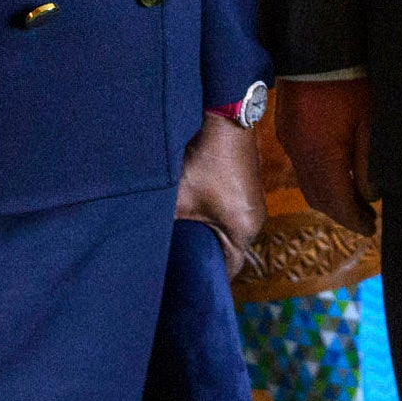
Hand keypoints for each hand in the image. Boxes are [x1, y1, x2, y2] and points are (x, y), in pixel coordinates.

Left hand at [176, 112, 268, 271]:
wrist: (225, 119)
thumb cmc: (206, 161)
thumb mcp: (179, 200)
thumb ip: (165, 226)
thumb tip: (146, 243)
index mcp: (245, 230)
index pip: (229, 269)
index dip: (206, 277)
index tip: (184, 281)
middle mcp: (255, 219)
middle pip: (229, 251)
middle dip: (204, 255)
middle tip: (178, 259)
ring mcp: (253, 203)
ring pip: (228, 231)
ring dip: (208, 234)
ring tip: (182, 236)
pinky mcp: (246, 188)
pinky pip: (231, 214)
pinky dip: (213, 218)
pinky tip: (193, 213)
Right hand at [275, 76, 374, 235]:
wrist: (319, 46)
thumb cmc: (352, 82)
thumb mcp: (370, 124)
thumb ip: (369, 164)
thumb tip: (370, 196)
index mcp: (320, 156)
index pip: (336, 202)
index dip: (354, 220)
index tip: (371, 229)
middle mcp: (299, 153)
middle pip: (317, 198)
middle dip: (341, 212)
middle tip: (365, 218)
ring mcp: (289, 140)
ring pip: (307, 182)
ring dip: (329, 196)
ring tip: (355, 197)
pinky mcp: (287, 127)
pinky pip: (301, 164)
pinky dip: (319, 176)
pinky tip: (338, 170)